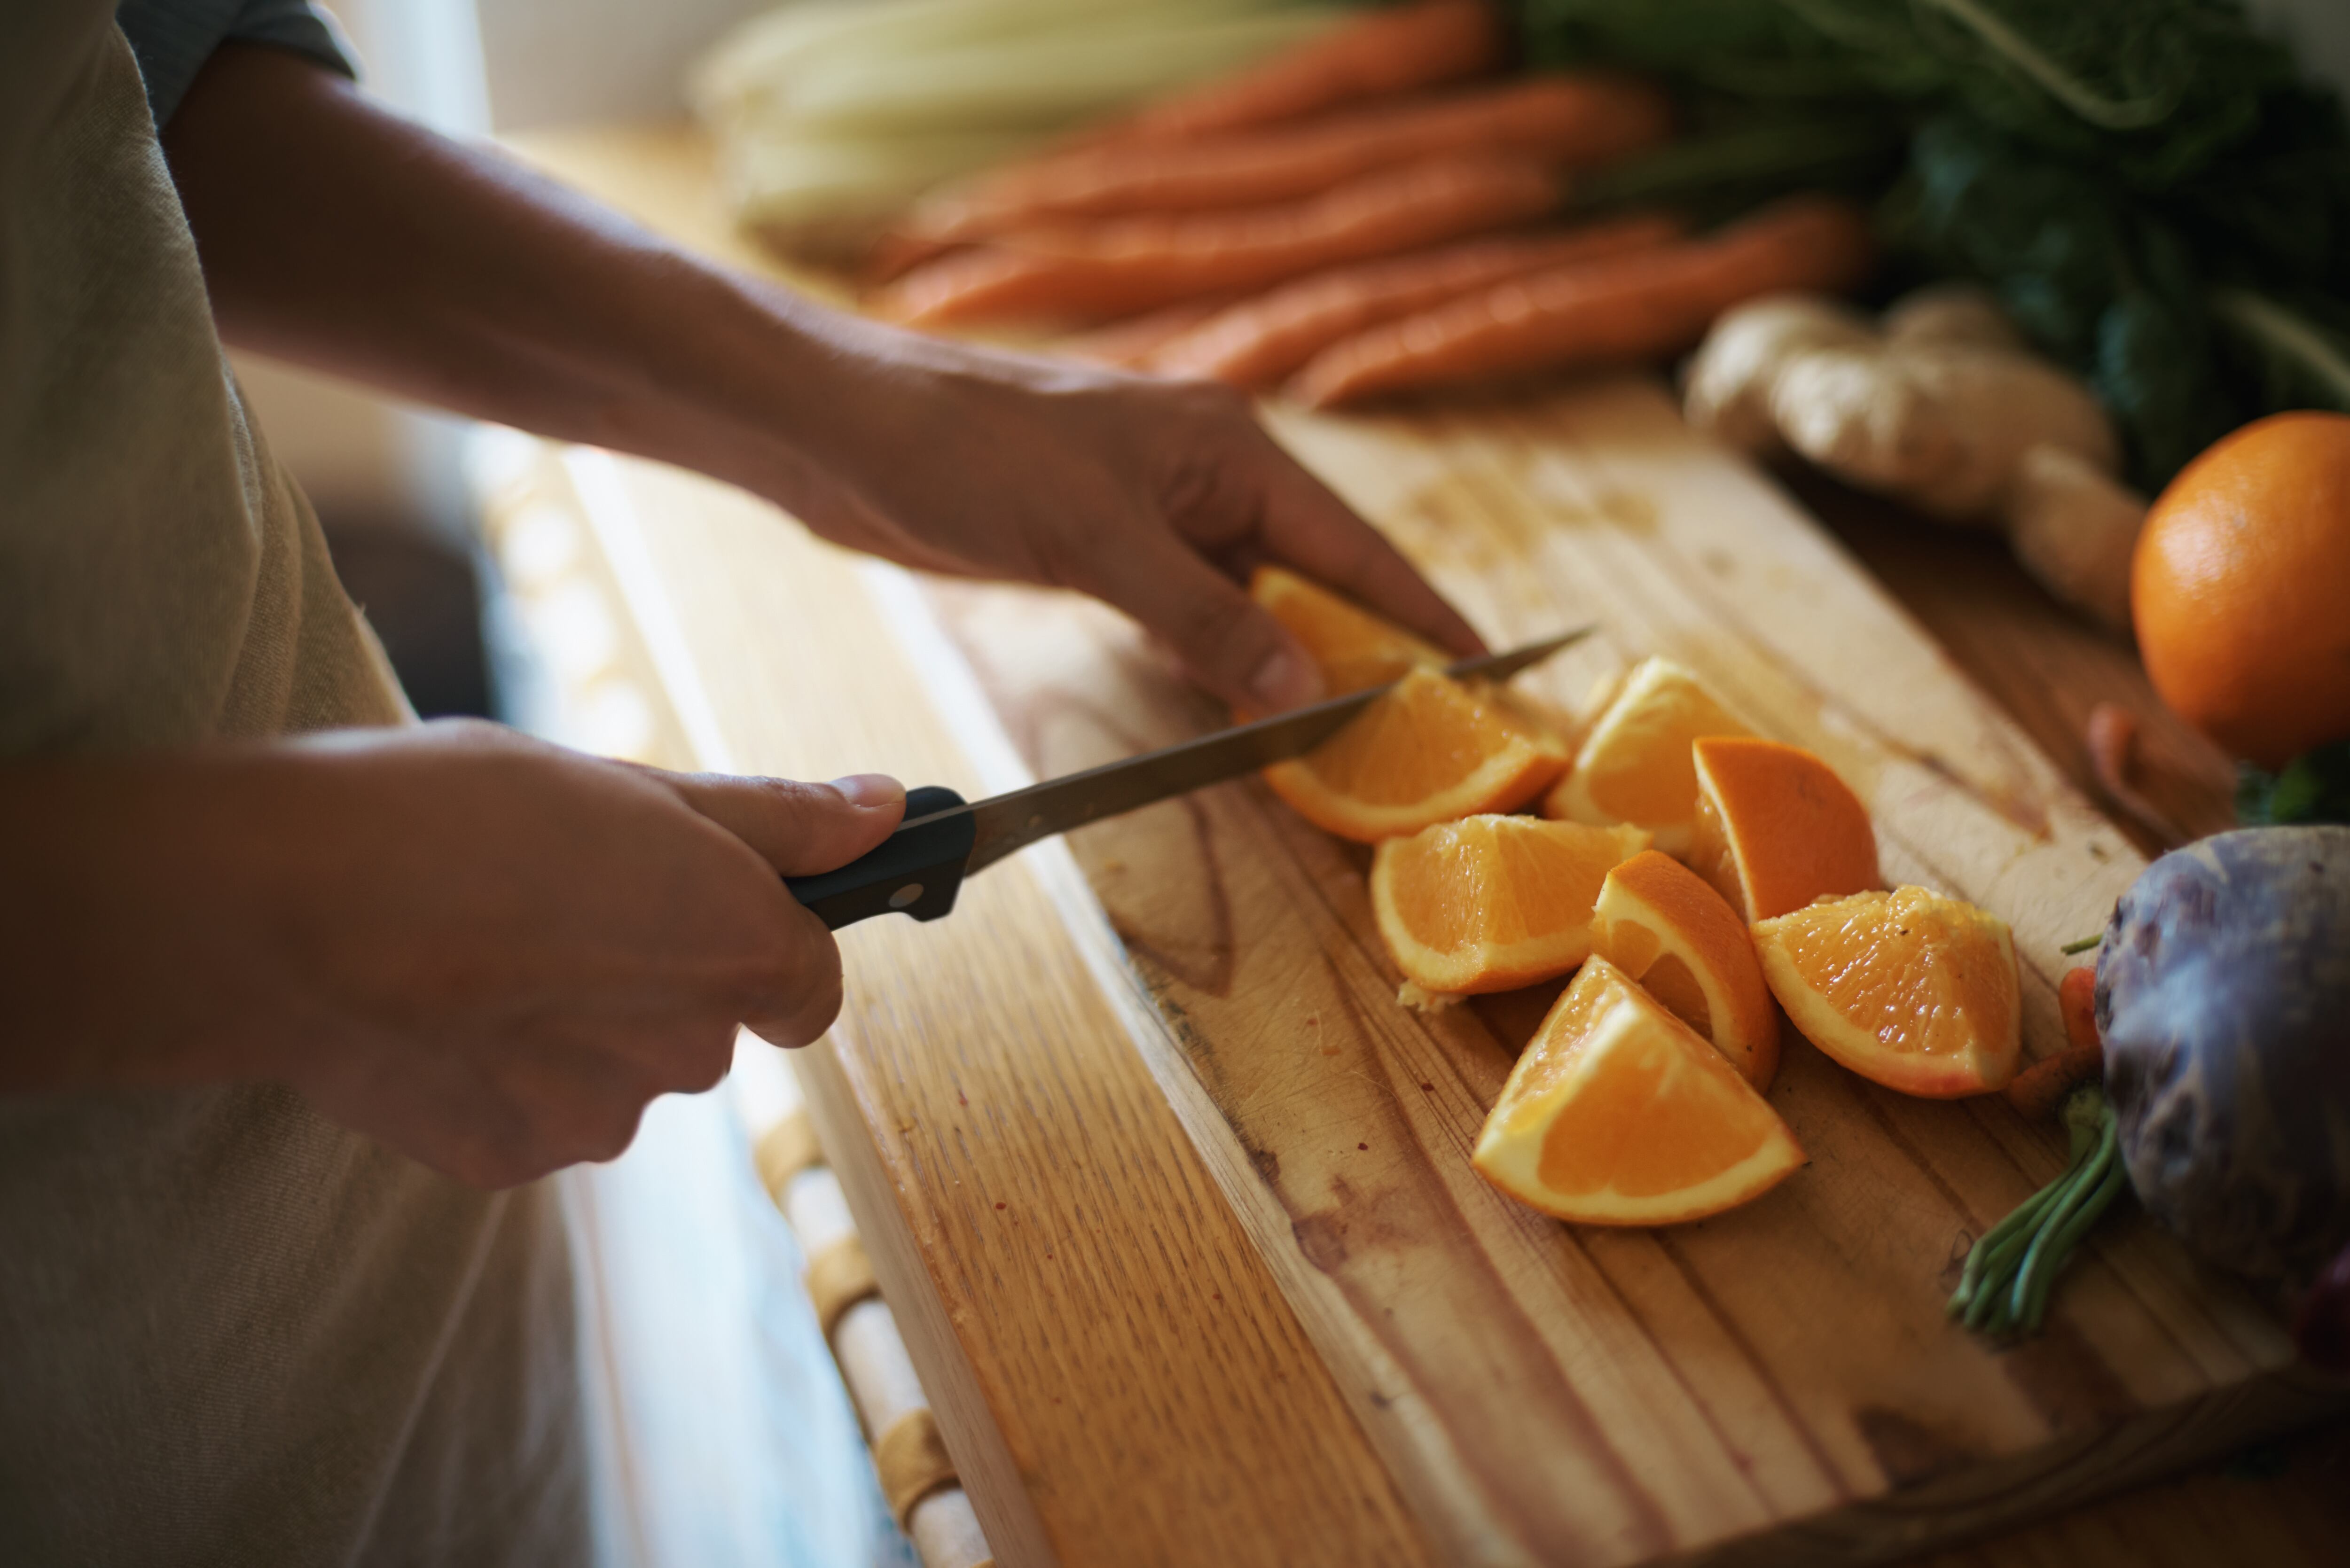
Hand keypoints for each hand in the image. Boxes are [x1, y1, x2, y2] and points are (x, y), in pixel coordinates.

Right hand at [0, 721, 903, 1186]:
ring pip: (617, 1071)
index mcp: (735, 948)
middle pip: (706, 1023)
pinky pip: (536, 1112)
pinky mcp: (510, 1160)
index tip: (694, 902)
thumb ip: (773, 816)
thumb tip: (888, 809)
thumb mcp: (628, 784)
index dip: (759, 936)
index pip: (809, 980)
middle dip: (653, 970)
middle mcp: (687, 1051)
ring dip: (573, 1020)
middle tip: (551, 897)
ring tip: (477, 943)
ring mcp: (595, 1117)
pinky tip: (436, 1004)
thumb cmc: (451, 817)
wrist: (276, 910)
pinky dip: (501, 1067)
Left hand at [751, 324, 1483, 709]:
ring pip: (1245, 603)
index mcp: (1228, 448)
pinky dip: (1212, 660)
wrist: (844, 435)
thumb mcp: (1100, 541)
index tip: (1485, 671)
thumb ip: (1206, 619)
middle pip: (1309, 579)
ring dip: (1278, 666)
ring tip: (1333, 742)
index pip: (1352, 547)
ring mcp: (1152, 513)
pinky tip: (1230, 712)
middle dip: (1356, 651)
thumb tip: (1304, 688)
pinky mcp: (1100, 547)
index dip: (1419, 613)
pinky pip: (1185, 613)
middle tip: (1413, 736)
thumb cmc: (969, 456)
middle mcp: (1205, 475)